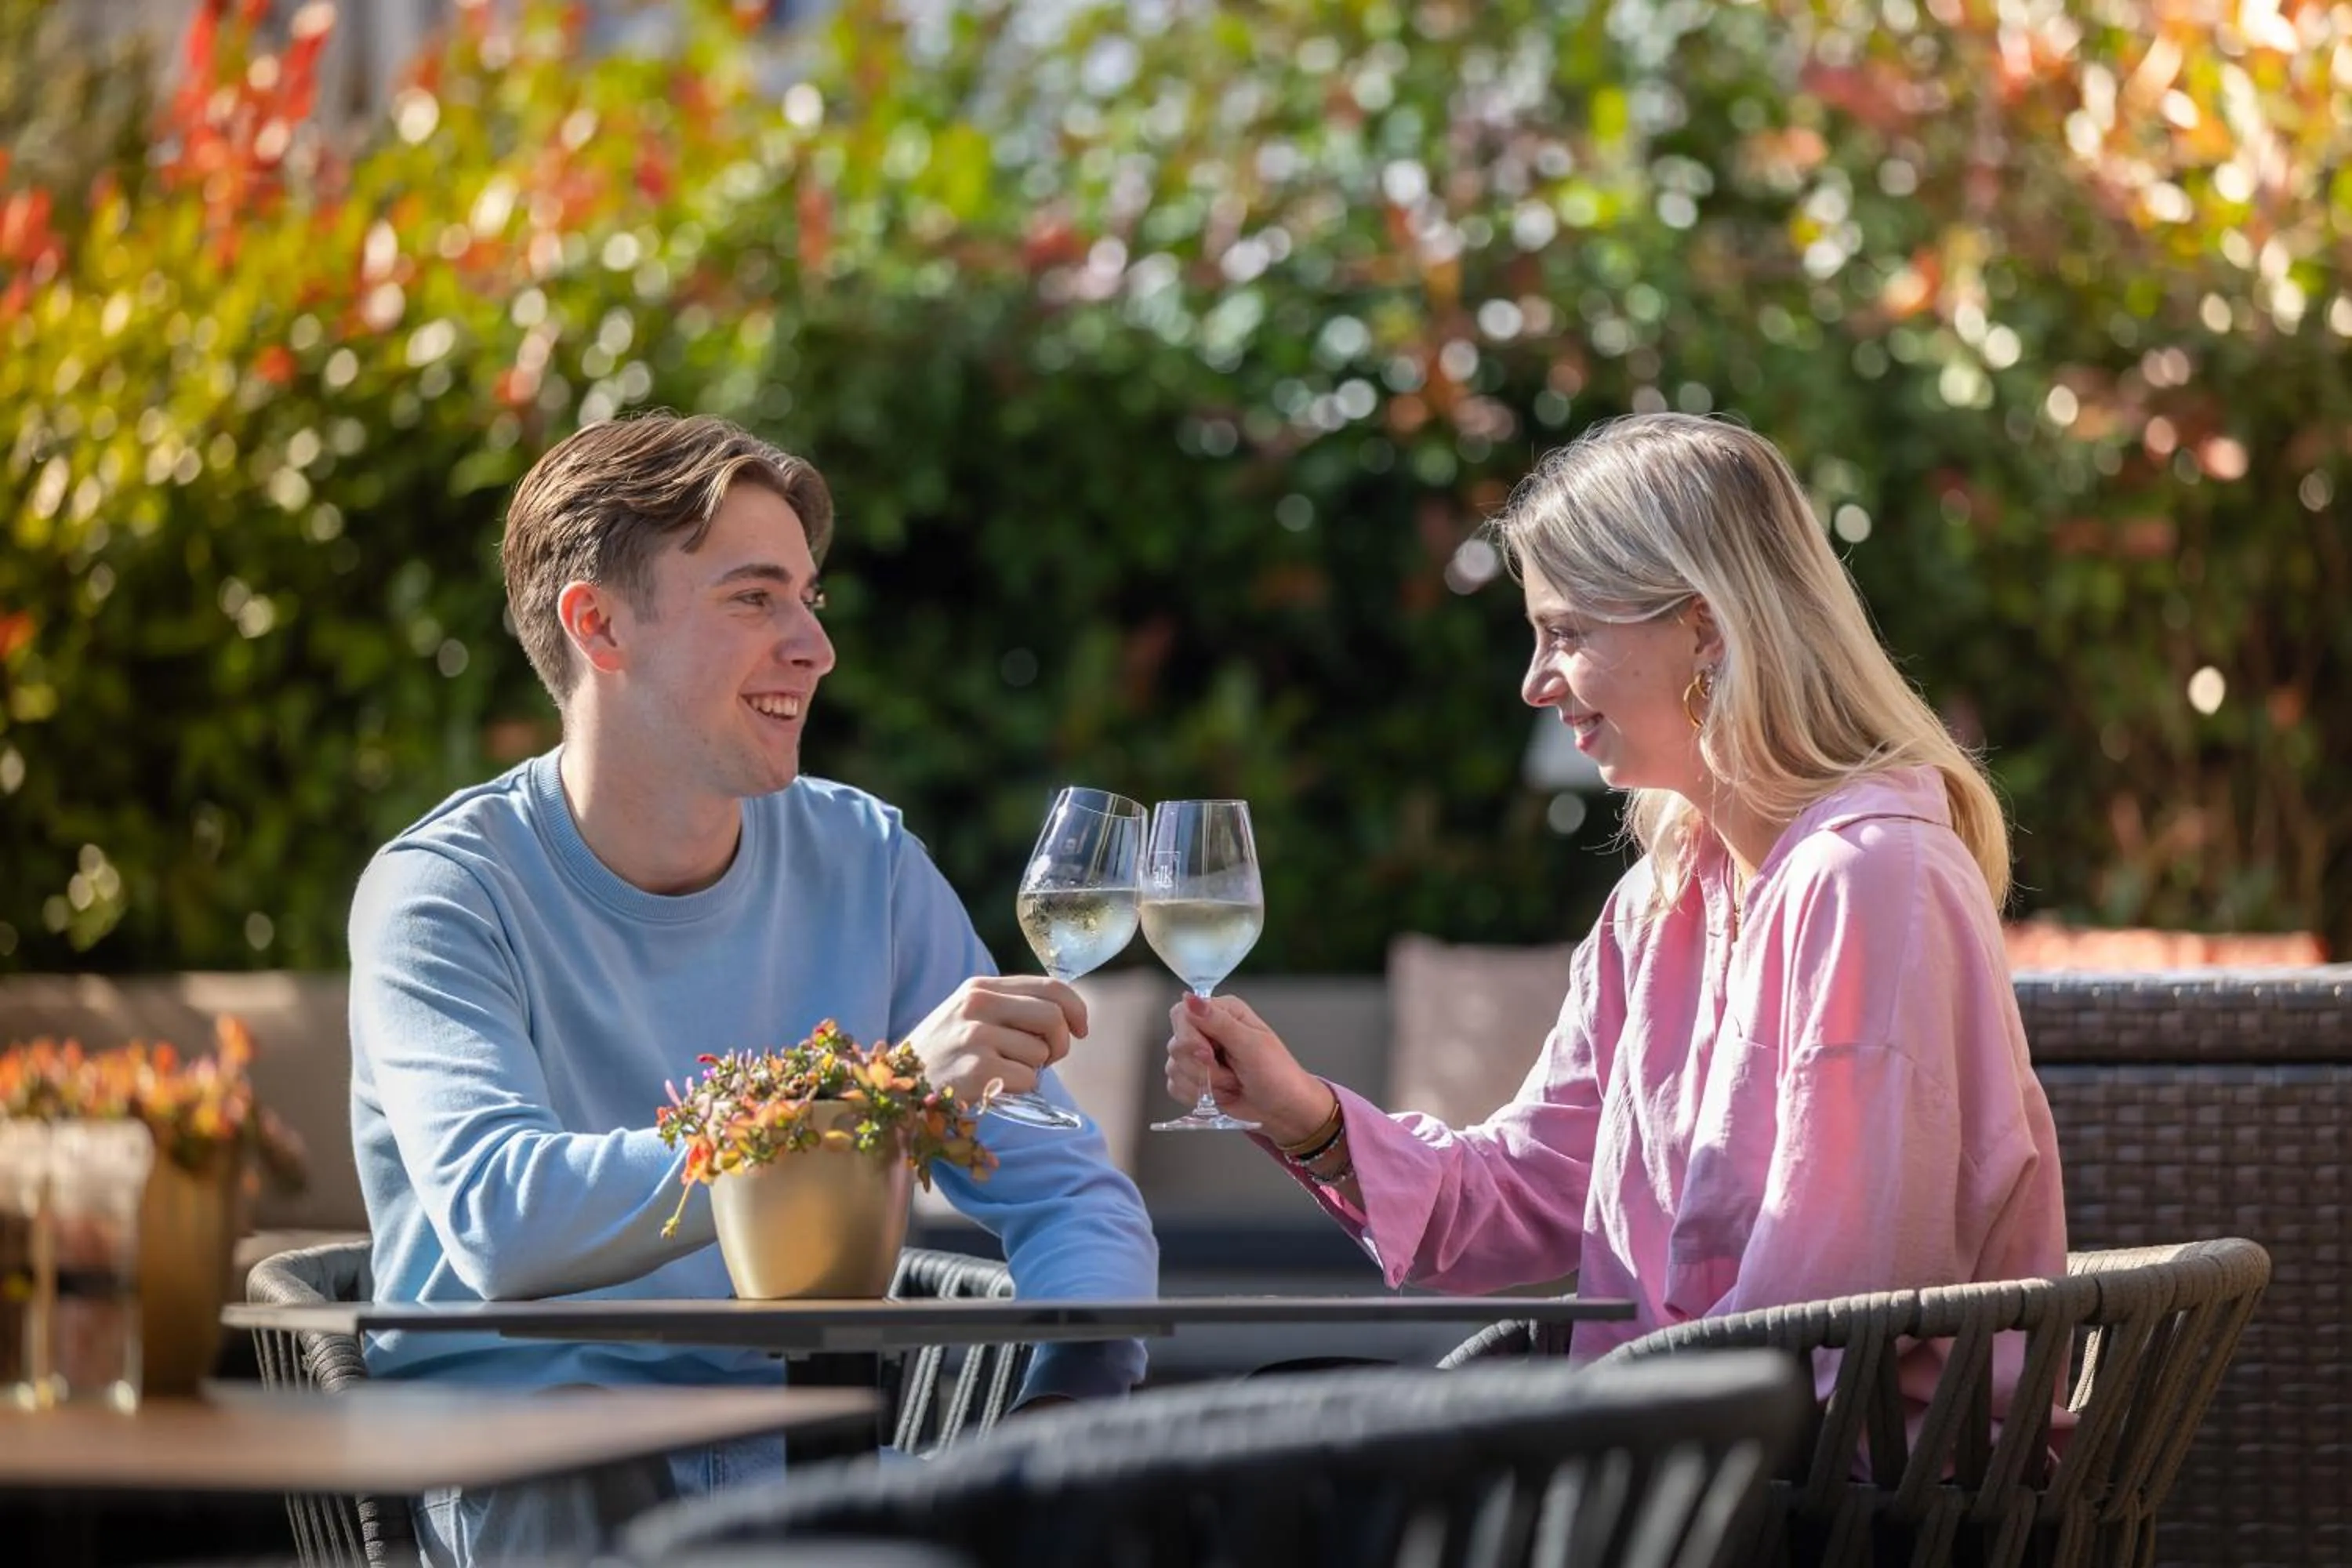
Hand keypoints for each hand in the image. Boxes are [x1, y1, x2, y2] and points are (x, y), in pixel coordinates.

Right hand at [905, 975, 1087, 1105]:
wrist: (899, 1087)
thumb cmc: (943, 1054)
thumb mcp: (967, 1015)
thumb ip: (1009, 1007)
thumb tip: (1065, 1015)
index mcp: (979, 987)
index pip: (1049, 986)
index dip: (1076, 1009)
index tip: (1081, 1029)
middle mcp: (977, 1005)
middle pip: (1053, 1017)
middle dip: (1061, 1043)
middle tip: (1048, 1059)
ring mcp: (976, 1037)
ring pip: (1041, 1053)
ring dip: (1033, 1069)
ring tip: (1003, 1072)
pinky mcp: (978, 1070)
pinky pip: (1028, 1079)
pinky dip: (1020, 1088)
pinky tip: (994, 1086)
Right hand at [1164, 993, 1335, 1145]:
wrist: (1284, 1111)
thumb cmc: (1278, 1075)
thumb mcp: (1252, 1046)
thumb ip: (1219, 1022)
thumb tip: (1190, 998)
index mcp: (1223, 1013)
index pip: (1182, 1013)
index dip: (1189, 1037)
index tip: (1208, 1055)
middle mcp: (1207, 1030)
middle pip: (1176, 1045)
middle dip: (1203, 1068)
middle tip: (1232, 1074)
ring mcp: (1198, 1057)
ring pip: (1174, 1068)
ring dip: (1206, 1085)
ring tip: (1233, 1084)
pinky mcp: (1193, 1080)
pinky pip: (1175, 1087)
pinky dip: (1198, 1096)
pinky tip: (1222, 1095)